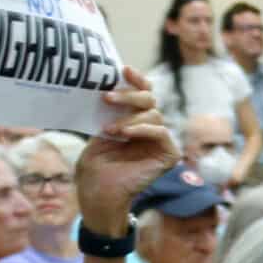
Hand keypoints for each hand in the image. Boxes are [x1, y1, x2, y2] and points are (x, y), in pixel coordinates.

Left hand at [74, 67, 177, 230]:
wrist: (98, 193)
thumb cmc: (94, 167)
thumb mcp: (98, 132)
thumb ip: (110, 112)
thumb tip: (111, 86)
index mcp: (134, 121)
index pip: (142, 95)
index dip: (136, 80)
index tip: (123, 69)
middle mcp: (149, 129)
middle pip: (150, 100)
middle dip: (130, 94)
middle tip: (107, 97)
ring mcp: (160, 142)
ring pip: (154, 115)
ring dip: (130, 118)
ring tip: (110, 129)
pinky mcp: (168, 155)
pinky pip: (161, 133)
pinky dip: (143, 130)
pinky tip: (125, 133)